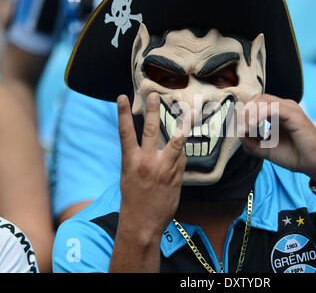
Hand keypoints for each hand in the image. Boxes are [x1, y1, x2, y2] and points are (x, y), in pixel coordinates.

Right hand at [117, 93, 189, 237]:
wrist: (142, 223)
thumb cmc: (133, 199)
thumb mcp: (129, 176)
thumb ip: (138, 158)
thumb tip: (154, 145)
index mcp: (130, 161)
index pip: (125, 132)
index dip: (123, 113)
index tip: (123, 97)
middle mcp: (146, 162)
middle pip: (150, 130)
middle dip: (152, 111)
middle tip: (155, 95)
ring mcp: (163, 169)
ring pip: (175, 142)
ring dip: (183, 126)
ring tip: (190, 113)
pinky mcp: (176, 176)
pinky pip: (181, 159)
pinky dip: (180, 156)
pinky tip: (177, 160)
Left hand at [240, 94, 315, 184]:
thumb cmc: (296, 156)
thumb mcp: (267, 150)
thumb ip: (252, 143)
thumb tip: (239, 134)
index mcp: (279, 112)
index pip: (256, 103)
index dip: (244, 113)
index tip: (238, 128)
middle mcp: (285, 107)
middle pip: (258, 98)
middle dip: (245, 112)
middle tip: (240, 128)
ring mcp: (290, 109)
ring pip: (263, 100)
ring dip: (250, 114)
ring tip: (245, 129)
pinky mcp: (295, 115)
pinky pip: (273, 108)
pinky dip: (259, 116)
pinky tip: (253, 127)